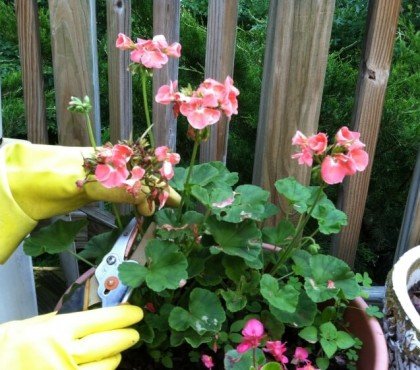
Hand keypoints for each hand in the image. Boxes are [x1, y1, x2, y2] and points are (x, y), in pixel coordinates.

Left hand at [0, 140, 179, 261]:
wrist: (24, 183)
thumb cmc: (53, 174)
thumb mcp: (89, 181)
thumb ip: (120, 189)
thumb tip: (149, 201)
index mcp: (113, 159)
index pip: (146, 171)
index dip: (161, 185)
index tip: (174, 201)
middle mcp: (113, 167)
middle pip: (143, 178)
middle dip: (160, 190)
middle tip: (175, 204)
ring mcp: (105, 179)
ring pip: (134, 187)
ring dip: (149, 197)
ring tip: (162, 207)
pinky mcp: (96, 191)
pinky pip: (121, 195)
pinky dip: (134, 202)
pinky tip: (140, 208)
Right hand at [0, 305, 142, 369]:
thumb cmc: (9, 348)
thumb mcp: (35, 325)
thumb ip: (65, 320)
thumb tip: (94, 313)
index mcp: (58, 330)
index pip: (103, 319)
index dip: (124, 315)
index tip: (136, 313)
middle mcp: (65, 354)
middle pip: (110, 343)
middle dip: (126, 336)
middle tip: (133, 332)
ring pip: (107, 367)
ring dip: (114, 357)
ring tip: (115, 350)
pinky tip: (101, 366)